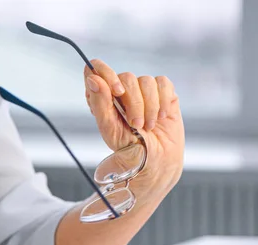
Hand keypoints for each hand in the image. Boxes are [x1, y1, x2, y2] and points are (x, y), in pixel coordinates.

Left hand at [84, 59, 183, 202]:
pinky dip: (163, 101)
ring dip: (150, 107)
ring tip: (149, 126)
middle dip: (134, 102)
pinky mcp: (164, 93)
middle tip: (137, 125)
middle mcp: (122, 90)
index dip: (107, 74)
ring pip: (146, 81)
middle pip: (126, 76)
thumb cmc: (130, 150)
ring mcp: (144, 91)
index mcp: (103, 97)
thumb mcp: (110, 130)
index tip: (118, 92)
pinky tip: (162, 117)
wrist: (157, 163)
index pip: (95, 68)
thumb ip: (100, 103)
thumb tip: (93, 78)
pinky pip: (163, 83)